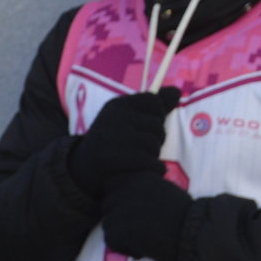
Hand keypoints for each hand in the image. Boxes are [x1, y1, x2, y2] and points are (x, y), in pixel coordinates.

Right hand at [66, 88, 180, 199]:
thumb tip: (177, 91)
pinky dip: (156, 168)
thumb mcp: (126, 118)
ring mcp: (111, 138)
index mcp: (117, 105)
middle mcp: (113, 118)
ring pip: (153, 144)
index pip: (153, 101)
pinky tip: (154, 168)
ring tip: (144, 158)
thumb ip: (153, 106)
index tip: (149, 125)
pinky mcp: (112, 159)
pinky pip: (148, 161)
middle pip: (157, 125)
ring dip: (155, 154)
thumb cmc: (113, 140)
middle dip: (157, 138)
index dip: (158, 114)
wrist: (83, 168)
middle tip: (146, 147)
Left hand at [101, 172, 192, 260]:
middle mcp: (127, 188)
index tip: (137, 212)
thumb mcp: (162, 190)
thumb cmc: (185, 216)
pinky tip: (143, 248)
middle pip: (107, 206)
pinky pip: (111, 241)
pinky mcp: (120, 229)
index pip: (111, 185)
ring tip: (145, 238)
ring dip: (122, 234)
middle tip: (143, 228)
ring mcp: (121, 208)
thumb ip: (140, 189)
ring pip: (108, 224)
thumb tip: (117, 194)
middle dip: (120, 219)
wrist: (196, 235)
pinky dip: (124, 249)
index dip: (120, 201)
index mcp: (138, 177)